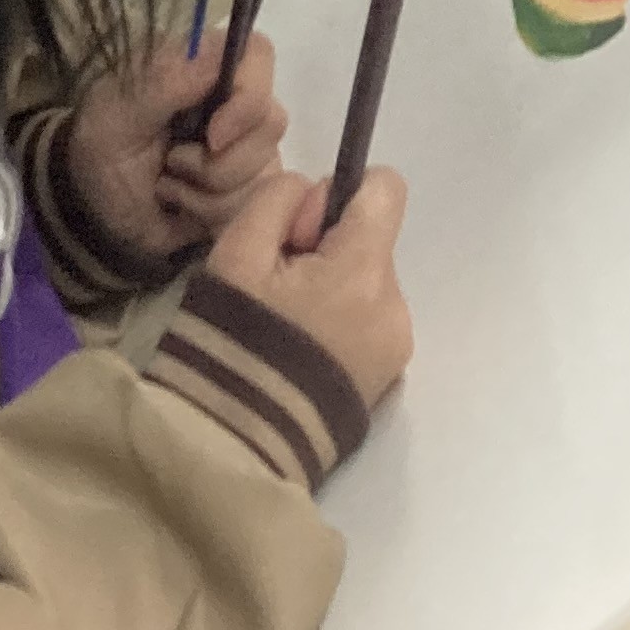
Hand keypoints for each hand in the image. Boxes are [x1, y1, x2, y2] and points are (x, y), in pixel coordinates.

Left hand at [68, 32, 285, 265]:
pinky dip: (214, 214)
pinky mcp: (248, 188)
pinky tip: (183, 207)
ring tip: (168, 185)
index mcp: (203, 66)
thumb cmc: (102, 147)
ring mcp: (247, 146)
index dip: (249, 96)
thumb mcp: (117, 111)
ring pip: (266, 171)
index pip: (258, 56)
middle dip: (219, 162)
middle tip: (171, 165)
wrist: (95, 210)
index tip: (213, 136)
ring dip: (209, 193)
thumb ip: (165, 81)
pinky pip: (257, 205)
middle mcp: (235, 101)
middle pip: (271, 121)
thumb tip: (219, 56)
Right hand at [207, 167, 413, 409]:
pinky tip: (301, 351)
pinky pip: (369, 323)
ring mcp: (396, 346)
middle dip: (328, 250)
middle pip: (371, 243)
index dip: (343, 193)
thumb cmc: (233, 338)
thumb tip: (316, 195)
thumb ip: (279, 199)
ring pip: (368, 283)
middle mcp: (394, 304)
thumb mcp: (237, 252)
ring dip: (333, 289)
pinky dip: (340, 324)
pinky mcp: (390, 377)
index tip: (302, 231)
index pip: (386, 189)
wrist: (236, 441)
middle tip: (278, 288)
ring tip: (285, 325)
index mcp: (363, 269)